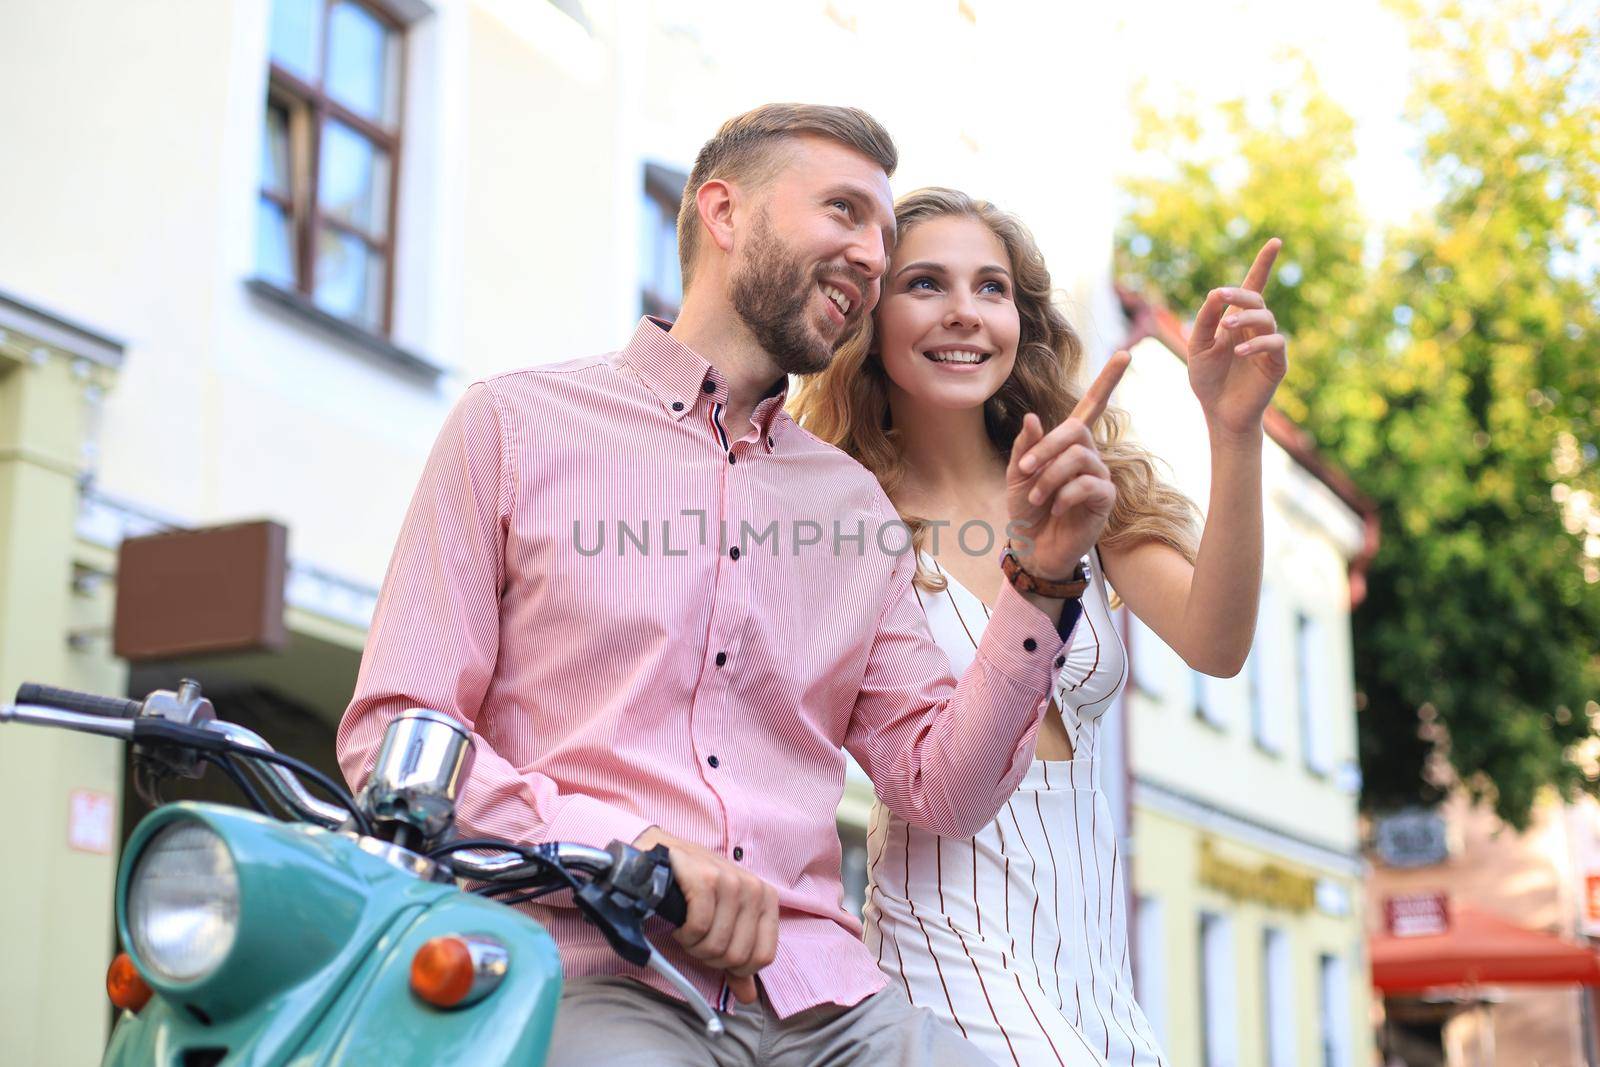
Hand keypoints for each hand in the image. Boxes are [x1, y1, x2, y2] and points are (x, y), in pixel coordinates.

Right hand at [633, 826, 777, 1004]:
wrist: (664, 855)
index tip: (716, 953)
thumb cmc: (696, 890)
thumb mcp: (725, 921)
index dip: (735, 967)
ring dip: (694, 945)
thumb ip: (738, 961)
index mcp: (767, 899)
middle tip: (696, 939)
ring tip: (687, 929)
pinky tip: (679, 921)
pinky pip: (698, 928)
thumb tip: (748, 996)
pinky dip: (684, 933)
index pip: (763, 957)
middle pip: (737, 956)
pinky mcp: (704, 878)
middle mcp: (754, 887)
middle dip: (709, 956)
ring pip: (717, 945)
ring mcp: (730, 881)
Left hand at [1008, 351, 1130, 580]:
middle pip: (1077, 429)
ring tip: (1037, 498)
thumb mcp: (1017, 475)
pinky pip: (1087, 484)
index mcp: (1068, 444)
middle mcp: (1089, 455)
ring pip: (1079, 456)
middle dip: (1046, 448)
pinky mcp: (1104, 500)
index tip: (1126, 353)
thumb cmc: (1026, 511)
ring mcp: (1099, 477)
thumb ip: (1025, 447)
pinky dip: (1064, 495)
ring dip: (1050, 476)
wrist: (1031, 549)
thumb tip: (1033, 418)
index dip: (1108, 380)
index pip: (1092, 406)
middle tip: (1024, 472)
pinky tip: (1056, 509)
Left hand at [1187, 238, 1287, 436]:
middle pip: (1257, 299)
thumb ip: (1205, 320)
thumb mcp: (1198, 346)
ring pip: (1266, 317)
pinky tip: (1238, 351)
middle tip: (1221, 295)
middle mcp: (1255, 328)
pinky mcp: (1277, 363)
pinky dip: (1256, 343)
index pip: (1252, 287)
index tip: (1276, 241)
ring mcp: (1268, 344)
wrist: (1219, 412)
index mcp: (1236, 320)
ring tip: (1225, 326)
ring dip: (1245, 317)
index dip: (1264, 264)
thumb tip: (1216, 293)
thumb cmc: (1207, 379)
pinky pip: (1274, 343)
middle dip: (1241, 293)